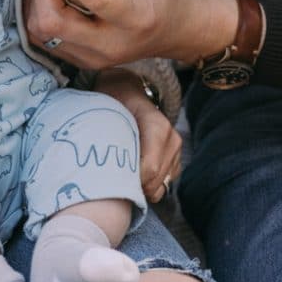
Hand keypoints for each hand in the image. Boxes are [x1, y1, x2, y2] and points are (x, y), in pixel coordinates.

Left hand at [94, 68, 181, 202]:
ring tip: (123, 172)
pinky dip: (147, 184)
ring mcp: (176, 150)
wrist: (127, 93)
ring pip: (160, 188)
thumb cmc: (114, 103)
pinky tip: (133, 171)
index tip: (111, 176)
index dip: (130, 180)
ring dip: (140, 186)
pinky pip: (163, 185)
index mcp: (157, 125)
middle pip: (155, 182)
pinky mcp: (176, 161)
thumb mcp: (108, 112)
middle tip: (113, 177)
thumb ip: (110, 137)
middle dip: (133, 186)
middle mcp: (172, 138)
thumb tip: (105, 167)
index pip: (149, 168)